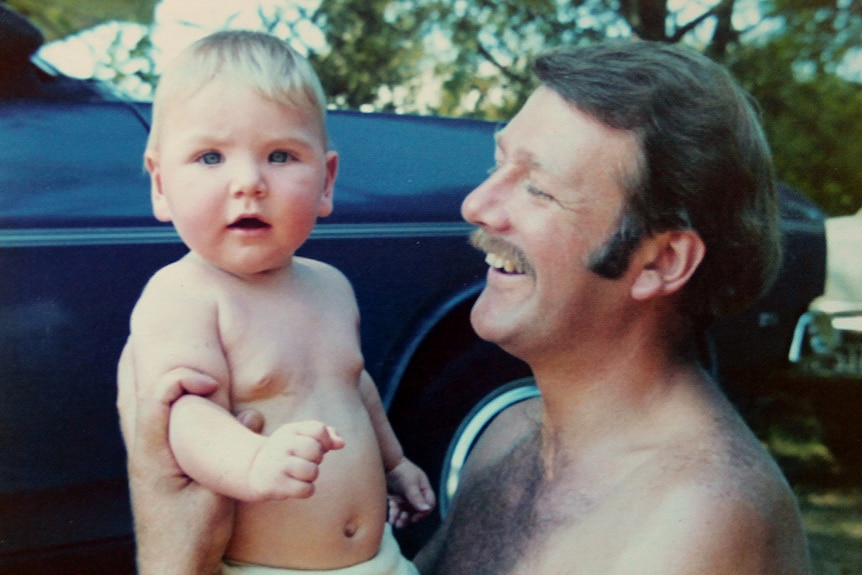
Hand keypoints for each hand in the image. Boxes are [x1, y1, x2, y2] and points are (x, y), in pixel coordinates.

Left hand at [117, 344, 262, 574]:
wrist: (172, 568)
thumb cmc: (190, 536)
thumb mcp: (217, 496)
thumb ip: (236, 454)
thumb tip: (251, 414)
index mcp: (155, 455)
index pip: (155, 402)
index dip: (180, 379)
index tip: (211, 380)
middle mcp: (146, 450)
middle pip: (136, 395)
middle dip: (146, 362)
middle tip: (157, 332)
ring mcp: (149, 457)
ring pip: (141, 406)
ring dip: (150, 378)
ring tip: (160, 351)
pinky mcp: (158, 465)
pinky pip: (154, 421)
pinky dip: (162, 399)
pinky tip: (177, 392)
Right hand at [248, 420, 344, 500]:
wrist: (254, 470)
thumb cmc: (287, 452)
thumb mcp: (302, 437)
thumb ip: (325, 435)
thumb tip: (341, 443)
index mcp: (290, 430)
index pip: (318, 430)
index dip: (327, 441)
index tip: (322, 447)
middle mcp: (282, 445)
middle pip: (316, 451)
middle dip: (317, 459)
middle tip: (306, 462)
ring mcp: (278, 465)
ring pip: (312, 471)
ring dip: (311, 476)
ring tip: (300, 474)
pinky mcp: (275, 484)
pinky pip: (305, 489)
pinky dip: (306, 490)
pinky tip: (297, 486)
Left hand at [386, 458, 435, 527]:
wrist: (384, 462)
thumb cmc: (399, 471)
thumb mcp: (409, 484)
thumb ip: (417, 497)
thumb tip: (427, 509)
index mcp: (423, 487)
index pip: (430, 504)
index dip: (423, 513)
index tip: (414, 518)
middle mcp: (416, 492)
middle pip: (417, 510)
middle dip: (410, 518)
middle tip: (402, 524)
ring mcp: (405, 494)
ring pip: (407, 510)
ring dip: (402, 518)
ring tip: (396, 524)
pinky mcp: (396, 496)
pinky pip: (397, 508)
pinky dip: (395, 515)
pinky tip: (391, 520)